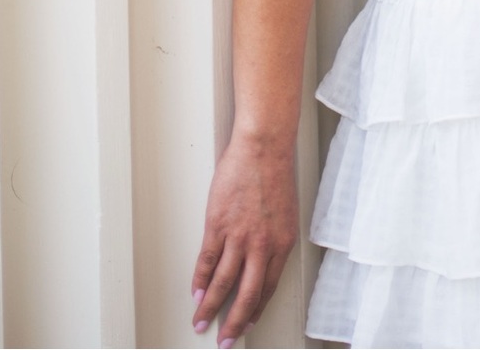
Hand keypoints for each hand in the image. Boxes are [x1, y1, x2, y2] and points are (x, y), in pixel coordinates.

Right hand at [191, 132, 298, 346]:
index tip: (247, 325)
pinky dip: (199, 280)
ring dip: (209, 307)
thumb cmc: (276, 174)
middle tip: (224, 341)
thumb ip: (274, 239)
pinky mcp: (218, 225)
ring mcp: (239, 237)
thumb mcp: (285, 213)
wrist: (264, 148)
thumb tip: (261, 261)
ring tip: (201, 323)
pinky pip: (206, 261)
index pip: (268, 287)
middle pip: (247, 295)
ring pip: (222, 283)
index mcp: (283, 244)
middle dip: (234, 323)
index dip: (256, 310)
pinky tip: (194, 293)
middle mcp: (262, 246)